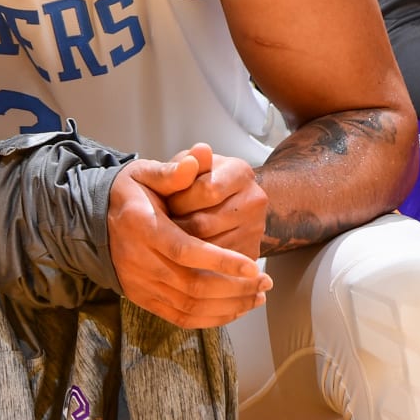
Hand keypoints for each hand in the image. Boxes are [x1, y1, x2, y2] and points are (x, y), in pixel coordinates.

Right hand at [107, 149, 271, 328]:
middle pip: (191, 286)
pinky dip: (210, 318)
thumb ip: (172, 171)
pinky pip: (179, 318)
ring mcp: (139, 285)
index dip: (220, 260)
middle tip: (265, 283)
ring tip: (257, 297)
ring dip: (228, 306)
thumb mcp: (143, 173)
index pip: (185, 250)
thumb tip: (198, 159)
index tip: (252, 265)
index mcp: (141, 227)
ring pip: (189, 307)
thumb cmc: (127, 194)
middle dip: (234, 288)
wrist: (92, 221)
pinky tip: (234, 309)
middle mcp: (138, 261)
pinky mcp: (143, 299)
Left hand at [161, 143, 267, 258]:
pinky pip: (219, 268)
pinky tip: (185, 254)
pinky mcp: (252, 253)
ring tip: (172, 238)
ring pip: (210, 250)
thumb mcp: (184, 166)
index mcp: (239, 171)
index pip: (208, 190)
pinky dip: (197, 264)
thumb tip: (200, 150)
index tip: (166, 202)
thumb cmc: (194, 181)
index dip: (179, 201)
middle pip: (206, 223)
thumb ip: (184, 163)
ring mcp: (256, 228)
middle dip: (178, 227)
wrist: (222, 201)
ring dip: (185, 248)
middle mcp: (255, 199)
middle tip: (163, 225)